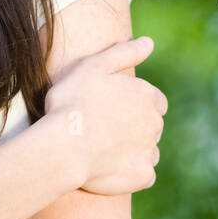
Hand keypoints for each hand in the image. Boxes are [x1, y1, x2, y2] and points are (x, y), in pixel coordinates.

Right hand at [43, 36, 166, 195]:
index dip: (134, 104)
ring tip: (103, 150)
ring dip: (133, 150)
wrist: (63, 146)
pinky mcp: (143, 175)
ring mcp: (150, 151)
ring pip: (148, 150)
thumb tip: (149, 42)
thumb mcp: (92, 66)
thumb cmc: (72, 102)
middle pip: (151, 126)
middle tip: (104, 130)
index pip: (154, 100)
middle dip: (135, 127)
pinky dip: (130, 172)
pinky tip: (109, 168)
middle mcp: (155, 122)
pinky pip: (143, 174)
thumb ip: (124, 52)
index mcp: (146, 95)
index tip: (113, 110)